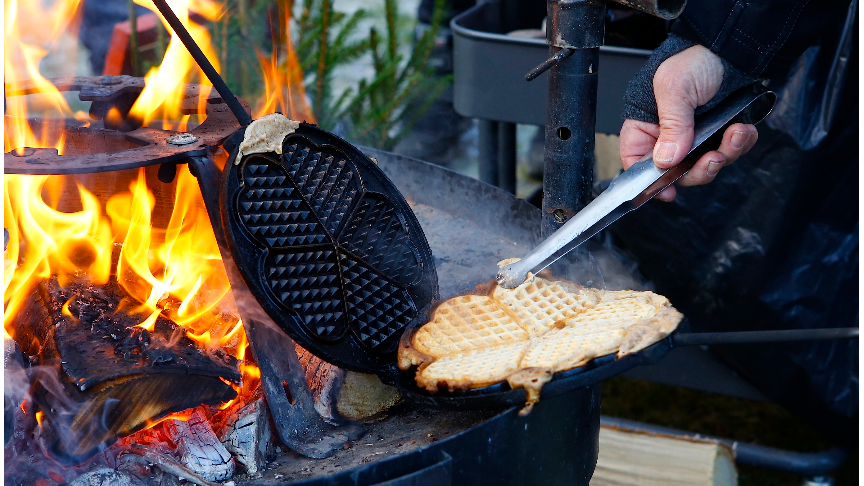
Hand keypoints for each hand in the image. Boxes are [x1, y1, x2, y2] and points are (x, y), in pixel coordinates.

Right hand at [619, 45, 758, 200]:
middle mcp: (670, 133)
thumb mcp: (675, 88)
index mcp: (647, 122)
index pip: (637, 160)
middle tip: (711, 159)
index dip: (648, 180)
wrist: (735, 45)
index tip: (667, 190)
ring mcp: (698, 135)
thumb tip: (666, 160)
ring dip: (724, 155)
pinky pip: (730, 151)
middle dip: (697, 170)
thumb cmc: (696, 57)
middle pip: (675, 171)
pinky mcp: (722, 132)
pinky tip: (743, 129)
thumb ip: (670, 126)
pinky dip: (740, 145)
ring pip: (705, 164)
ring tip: (735, 135)